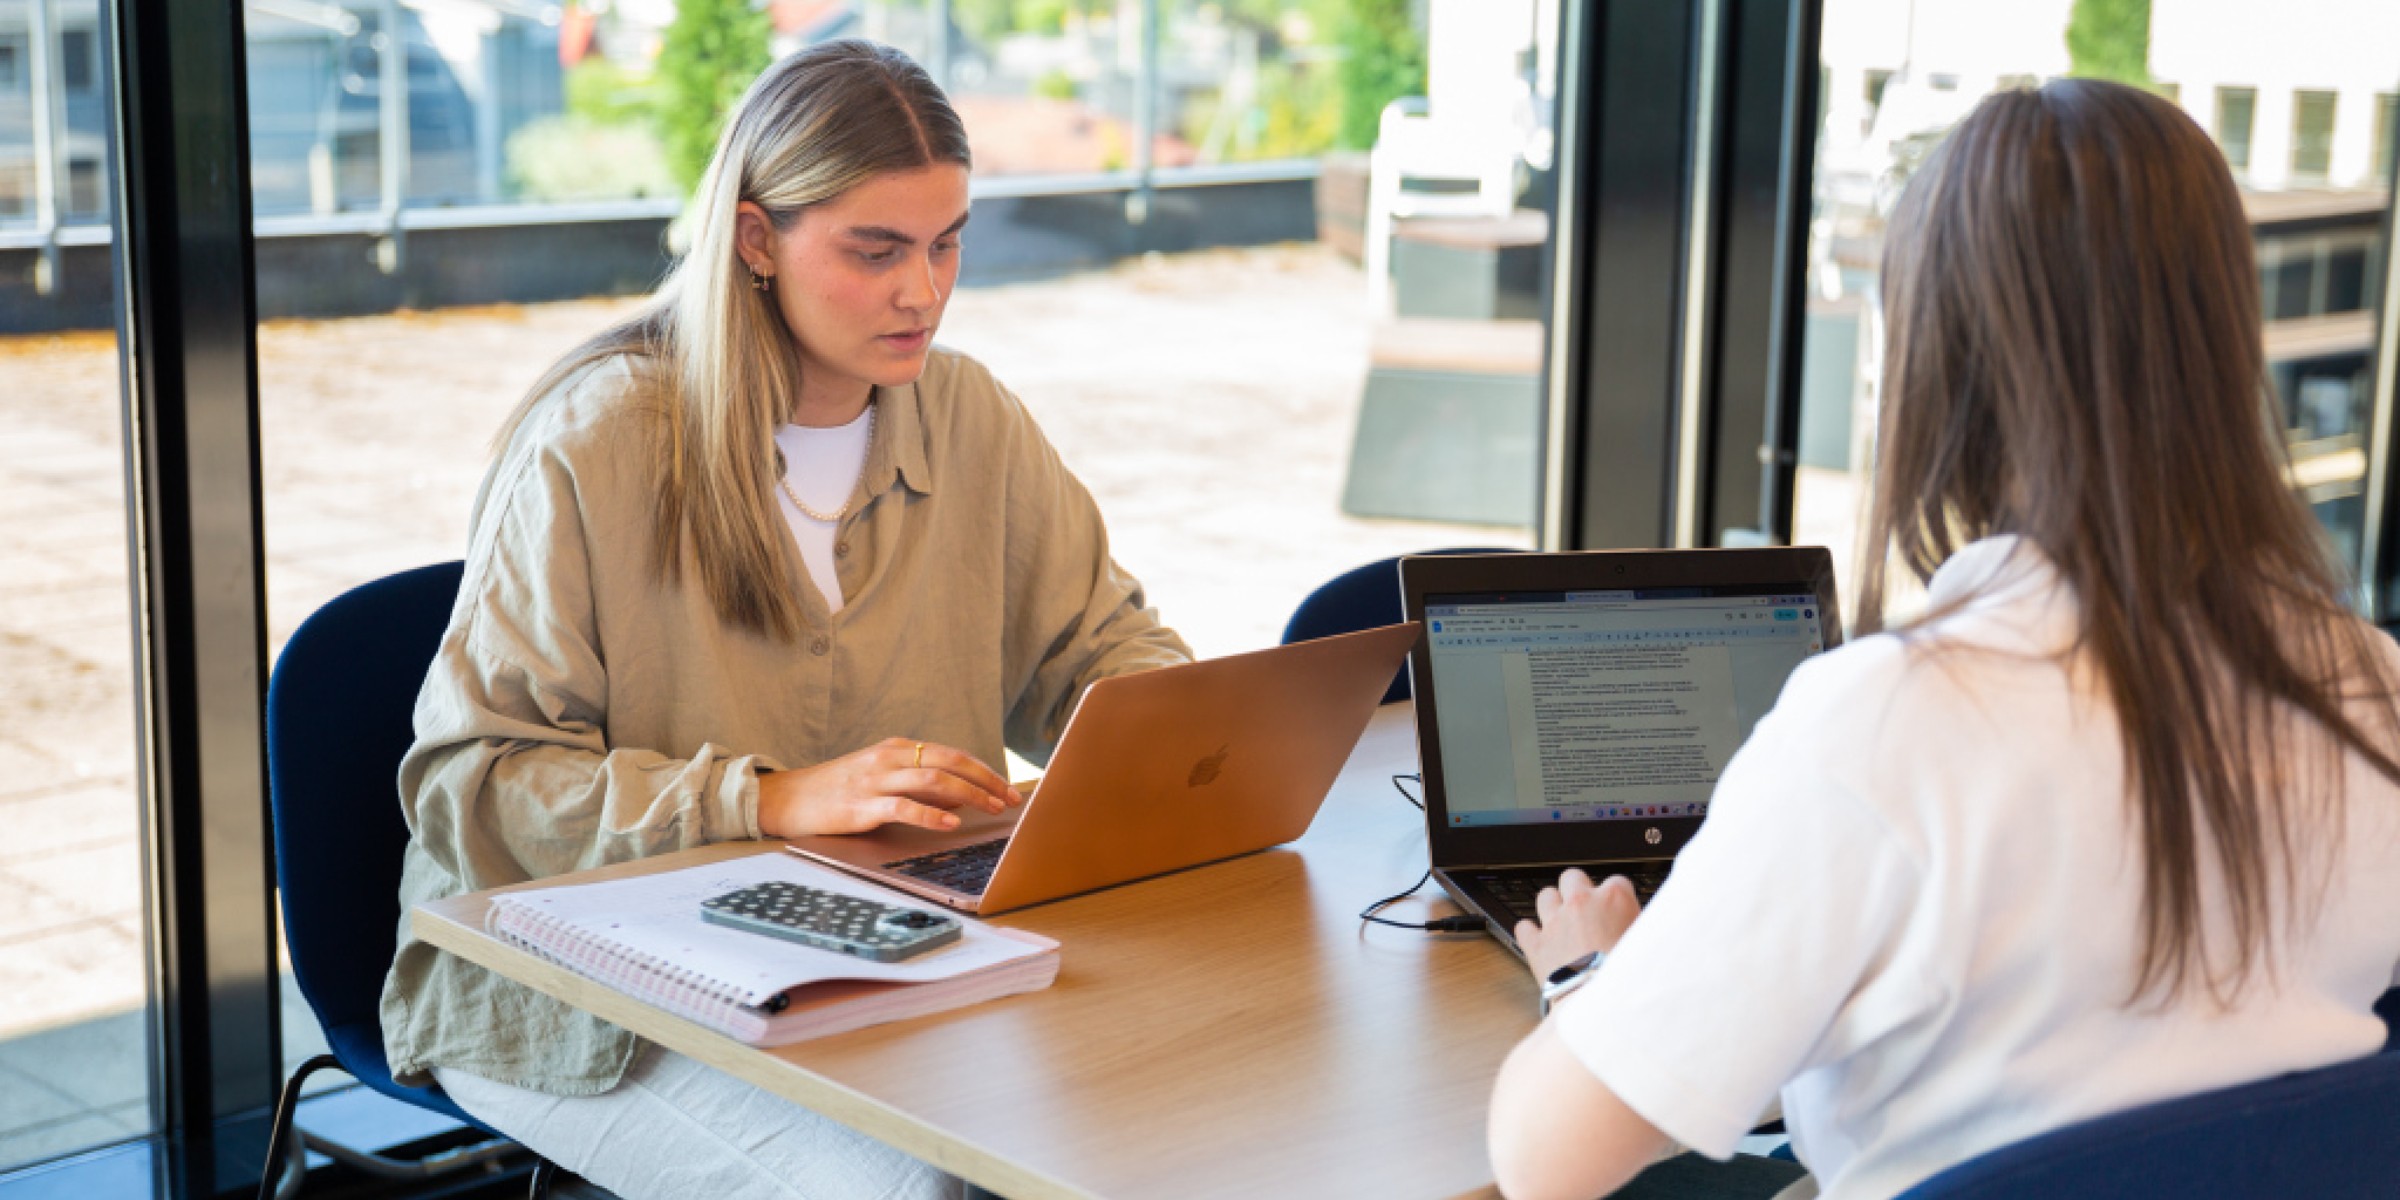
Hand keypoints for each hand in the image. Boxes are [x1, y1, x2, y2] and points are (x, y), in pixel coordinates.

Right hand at [755, 738, 1024, 837]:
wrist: (787, 798)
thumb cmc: (837, 790)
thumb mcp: (881, 779)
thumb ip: (918, 785)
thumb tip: (959, 796)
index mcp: (896, 749)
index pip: (951, 754)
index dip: (983, 771)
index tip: (1007, 788)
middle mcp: (889, 758)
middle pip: (949, 761)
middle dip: (985, 780)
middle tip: (1009, 798)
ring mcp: (875, 780)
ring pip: (932, 779)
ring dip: (968, 794)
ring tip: (990, 808)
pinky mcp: (861, 805)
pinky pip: (903, 807)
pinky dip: (931, 814)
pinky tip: (950, 823)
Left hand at [1516, 869, 1642, 982]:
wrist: (1604, 1003)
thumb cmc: (1631, 977)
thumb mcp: (1647, 944)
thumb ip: (1639, 925)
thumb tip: (1639, 923)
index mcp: (1614, 899)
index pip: (1617, 881)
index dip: (1617, 896)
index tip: (1617, 909)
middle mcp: (1582, 903)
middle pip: (1573, 877)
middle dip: (1578, 889)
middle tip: (1585, 908)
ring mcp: (1556, 922)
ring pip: (1545, 896)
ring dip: (1553, 907)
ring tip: (1561, 922)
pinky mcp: (1537, 944)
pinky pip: (1523, 927)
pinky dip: (1530, 933)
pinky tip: (1540, 941)